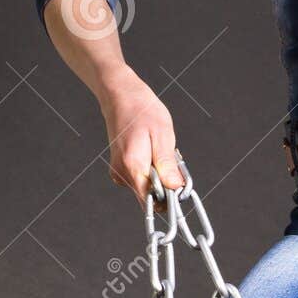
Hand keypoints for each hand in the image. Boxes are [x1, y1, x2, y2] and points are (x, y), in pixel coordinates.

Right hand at [99, 69, 181, 203]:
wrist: (120, 95)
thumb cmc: (141, 110)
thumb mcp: (162, 135)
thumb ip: (168, 165)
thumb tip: (175, 187)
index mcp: (132, 166)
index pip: (151, 202)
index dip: (168, 199)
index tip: (178, 186)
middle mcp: (122, 173)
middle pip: (149, 196)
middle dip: (166, 184)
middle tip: (171, 159)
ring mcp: (118, 172)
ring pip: (146, 187)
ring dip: (159, 175)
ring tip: (160, 151)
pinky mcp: (120, 169)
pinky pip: (140, 179)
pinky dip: (151, 170)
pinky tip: (152, 152)